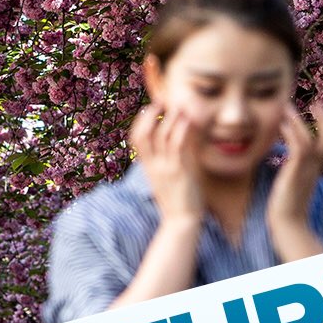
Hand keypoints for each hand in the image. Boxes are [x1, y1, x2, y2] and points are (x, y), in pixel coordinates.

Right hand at [127, 102, 204, 224]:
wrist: (181, 221)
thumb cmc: (177, 199)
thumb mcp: (167, 176)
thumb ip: (168, 158)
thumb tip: (177, 140)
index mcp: (147, 166)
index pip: (136, 139)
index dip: (140, 121)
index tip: (149, 109)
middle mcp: (152, 165)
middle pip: (142, 134)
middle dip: (149, 115)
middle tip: (159, 101)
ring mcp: (164, 168)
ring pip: (161, 136)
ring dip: (168, 118)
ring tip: (177, 106)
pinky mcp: (178, 171)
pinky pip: (177, 145)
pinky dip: (180, 130)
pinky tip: (187, 120)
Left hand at [266, 101, 322, 260]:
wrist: (287, 227)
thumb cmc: (284, 209)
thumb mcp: (289, 183)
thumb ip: (289, 168)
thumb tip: (278, 157)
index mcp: (315, 170)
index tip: (317, 107)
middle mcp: (315, 169)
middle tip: (317, 101)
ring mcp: (306, 171)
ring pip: (312, 140)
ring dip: (300, 120)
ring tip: (287, 104)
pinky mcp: (295, 173)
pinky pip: (298, 147)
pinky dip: (291, 132)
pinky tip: (280, 122)